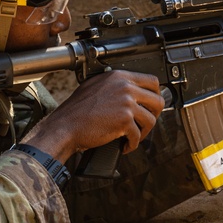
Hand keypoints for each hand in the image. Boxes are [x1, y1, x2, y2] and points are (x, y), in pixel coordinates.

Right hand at [20, 70, 164, 163]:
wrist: (65, 126)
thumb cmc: (76, 110)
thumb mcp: (95, 86)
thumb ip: (115, 85)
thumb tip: (132, 92)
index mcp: (118, 76)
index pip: (151, 81)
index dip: (155, 95)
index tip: (151, 105)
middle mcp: (125, 87)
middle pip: (157, 100)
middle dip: (154, 114)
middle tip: (145, 123)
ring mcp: (126, 103)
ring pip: (150, 120)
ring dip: (144, 132)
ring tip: (133, 137)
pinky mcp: (124, 120)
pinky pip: (138, 135)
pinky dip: (132, 144)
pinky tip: (124, 145)